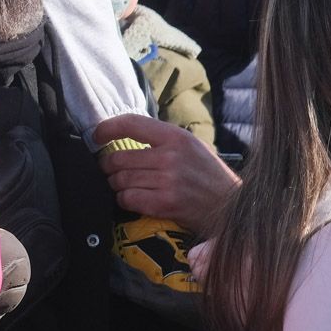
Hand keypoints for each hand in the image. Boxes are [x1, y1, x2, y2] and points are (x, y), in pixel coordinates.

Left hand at [92, 114, 240, 238]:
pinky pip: (127, 199)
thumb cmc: (210, 176)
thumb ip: (162, 140)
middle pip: (118, 158)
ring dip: (118, 185)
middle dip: (110, 167)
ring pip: (120, 180)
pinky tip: (137, 199)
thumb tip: (123, 136)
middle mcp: (170, 157)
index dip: (107, 128)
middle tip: (115, 171)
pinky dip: (126, 200)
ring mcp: (167, 182)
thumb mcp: (192, 147)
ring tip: (130, 186)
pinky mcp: (163, 204)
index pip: (131, 124)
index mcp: (177, 137)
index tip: (97, 136)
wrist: (233, 207)